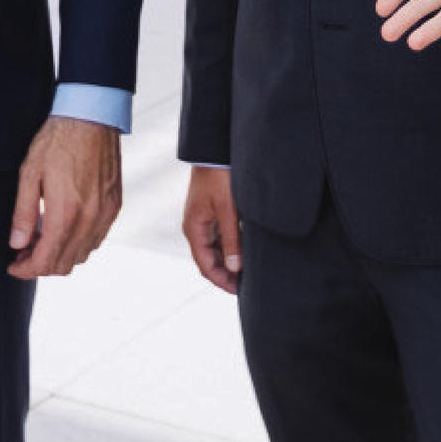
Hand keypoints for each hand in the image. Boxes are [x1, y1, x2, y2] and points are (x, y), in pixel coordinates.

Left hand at [7, 116, 121, 279]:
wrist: (92, 116)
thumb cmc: (58, 140)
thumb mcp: (29, 173)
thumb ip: (23, 213)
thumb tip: (17, 243)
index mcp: (66, 213)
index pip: (46, 261)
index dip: (26, 269)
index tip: (13, 265)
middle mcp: (90, 219)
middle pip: (64, 264)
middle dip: (40, 264)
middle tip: (23, 250)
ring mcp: (106, 214)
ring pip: (82, 255)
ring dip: (60, 255)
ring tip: (41, 238)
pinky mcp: (115, 206)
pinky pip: (97, 239)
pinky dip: (78, 243)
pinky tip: (64, 227)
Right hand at [182, 165, 243, 294]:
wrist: (214, 151)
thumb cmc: (220, 178)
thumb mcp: (229, 211)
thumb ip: (232, 240)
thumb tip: (234, 268)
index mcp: (194, 229)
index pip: (205, 265)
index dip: (221, 281)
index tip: (238, 291)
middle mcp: (195, 227)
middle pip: (208, 260)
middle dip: (225, 274)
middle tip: (245, 284)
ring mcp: (202, 220)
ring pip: (213, 249)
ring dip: (227, 261)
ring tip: (246, 271)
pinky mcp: (210, 212)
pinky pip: (217, 237)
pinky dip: (228, 247)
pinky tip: (242, 251)